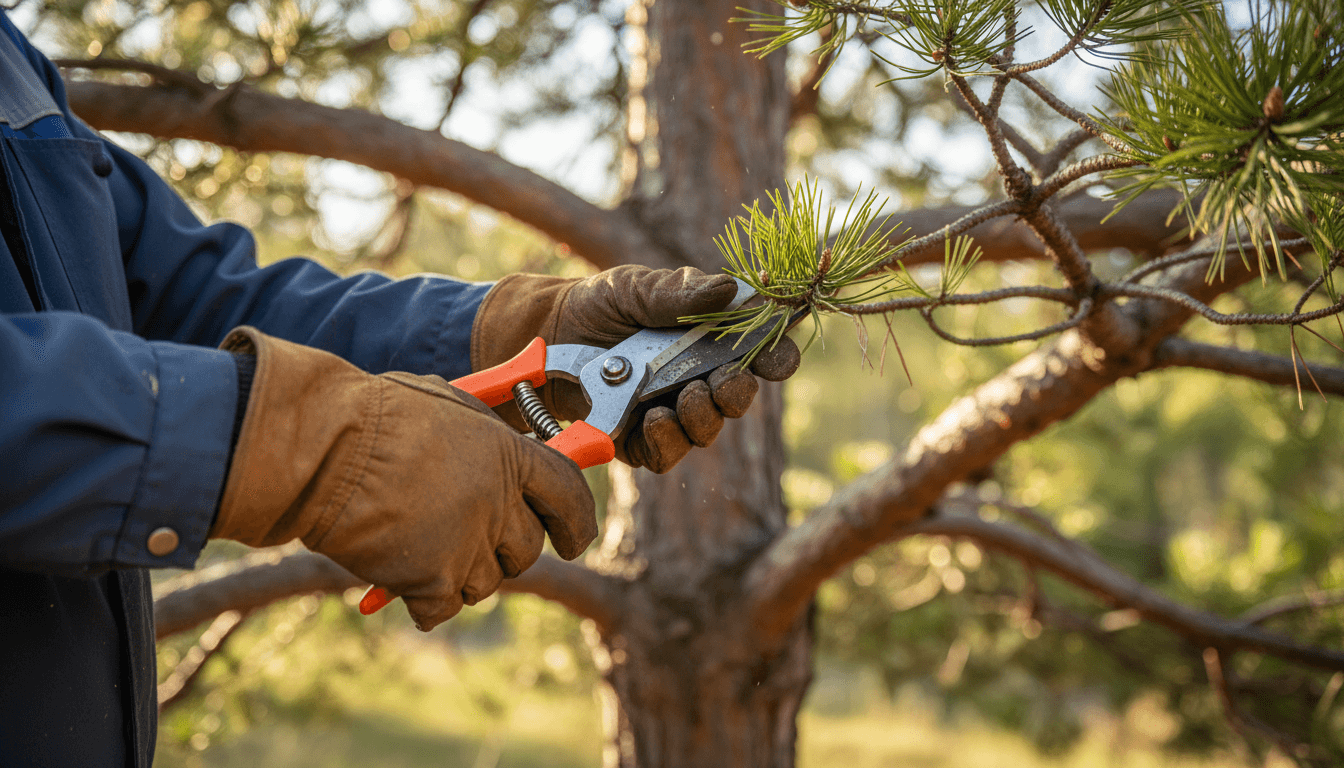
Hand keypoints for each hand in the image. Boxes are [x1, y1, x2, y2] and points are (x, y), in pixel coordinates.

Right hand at [211, 327, 596, 630]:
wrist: (318, 446)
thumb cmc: (375, 415)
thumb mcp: (448, 398)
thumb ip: (494, 408)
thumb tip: (534, 366)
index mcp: (510, 454)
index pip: (570, 497)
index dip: (576, 522)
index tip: (573, 539)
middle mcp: (498, 501)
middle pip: (527, 549)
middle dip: (502, 549)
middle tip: (466, 537)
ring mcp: (466, 543)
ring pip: (485, 583)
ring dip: (457, 573)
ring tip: (418, 542)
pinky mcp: (429, 579)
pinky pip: (442, 608)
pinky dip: (422, 600)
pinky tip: (399, 576)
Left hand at [471, 265, 800, 472]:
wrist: (547, 334)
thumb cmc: (599, 304)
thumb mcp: (638, 287)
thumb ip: (681, 293)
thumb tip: (730, 290)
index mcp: (709, 339)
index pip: (759, 353)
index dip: (777, 358)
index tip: (778, 360)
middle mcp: (697, 377)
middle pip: (737, 399)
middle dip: (737, 394)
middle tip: (724, 383)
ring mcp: (670, 411)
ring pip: (706, 431)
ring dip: (703, 418)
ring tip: (682, 398)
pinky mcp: (640, 441)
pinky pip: (666, 454)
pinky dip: (666, 440)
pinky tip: (651, 418)